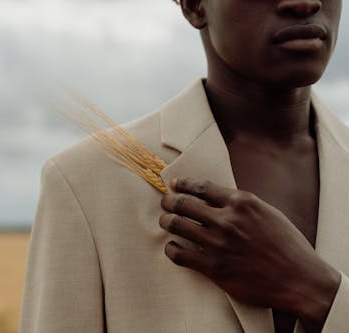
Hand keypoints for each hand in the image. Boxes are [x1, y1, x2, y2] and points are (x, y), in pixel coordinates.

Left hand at [159, 177, 339, 327]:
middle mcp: (227, 220)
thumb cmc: (286, 245)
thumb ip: (241, 204)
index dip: (182, 184)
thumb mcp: (267, 213)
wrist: (299, 279)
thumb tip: (215, 196)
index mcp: (241, 202)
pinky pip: (179, 254)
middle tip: (165, 202)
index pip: (200, 186)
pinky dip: (171, 249)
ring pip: (176, 225)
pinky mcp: (213, 267)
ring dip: (166, 221)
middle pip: (182, 203)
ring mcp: (218, 244)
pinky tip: (172, 247)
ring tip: (166, 221)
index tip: (174, 184)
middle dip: (168, 200)